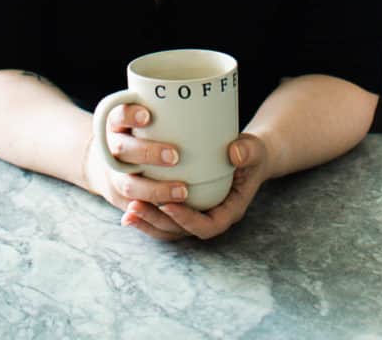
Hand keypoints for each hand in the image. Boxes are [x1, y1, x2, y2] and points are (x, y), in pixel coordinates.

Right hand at [84, 103, 190, 240]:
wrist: (113, 157)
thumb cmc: (149, 130)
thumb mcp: (153, 115)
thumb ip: (183, 117)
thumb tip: (231, 145)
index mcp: (117, 122)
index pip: (117, 114)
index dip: (129, 115)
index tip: (148, 116)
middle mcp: (112, 147)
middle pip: (122, 149)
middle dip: (147, 153)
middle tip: (175, 155)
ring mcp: (114, 174)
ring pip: (128, 184)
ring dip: (153, 190)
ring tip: (183, 191)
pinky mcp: (122, 197)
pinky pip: (134, 208)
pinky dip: (149, 213)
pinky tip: (171, 212)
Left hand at [123, 132, 270, 242]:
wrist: (248, 156)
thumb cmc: (251, 154)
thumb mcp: (254, 150)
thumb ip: (247, 151)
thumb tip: (234, 154)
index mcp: (229, 211)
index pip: (208, 226)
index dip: (187, 220)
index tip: (168, 205)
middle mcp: (211, 218)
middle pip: (182, 232)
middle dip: (157, 222)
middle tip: (134, 207)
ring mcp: (197, 215)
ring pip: (169, 229)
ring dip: (148, 222)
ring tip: (127, 212)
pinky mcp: (185, 207)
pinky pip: (164, 218)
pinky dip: (147, 215)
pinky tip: (128, 206)